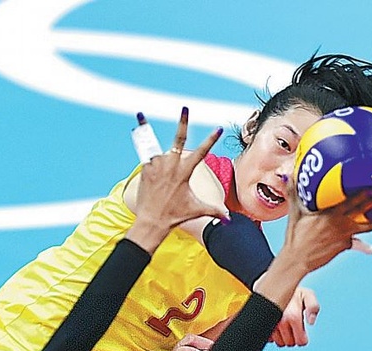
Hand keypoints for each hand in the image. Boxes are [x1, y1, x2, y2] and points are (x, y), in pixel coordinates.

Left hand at [127, 108, 230, 252]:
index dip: (211, 140)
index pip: (202, 152)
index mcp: (185, 173)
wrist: (152, 221)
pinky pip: (147, 156)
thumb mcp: (197, 210)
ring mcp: (157, 166)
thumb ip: (215, 211)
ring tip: (145, 127)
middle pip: (179, 139)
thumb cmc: (175, 216)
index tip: (218, 129)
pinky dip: (146, 152)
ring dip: (156, 147)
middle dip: (183, 123)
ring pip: (160, 150)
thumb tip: (228, 220)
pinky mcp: (145, 168)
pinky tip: (143, 150)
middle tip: (185, 108)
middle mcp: (171, 166)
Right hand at [270, 286, 319, 346]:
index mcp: (293, 317)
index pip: (300, 341)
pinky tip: (276, 325)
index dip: (303, 338)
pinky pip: (269, 339)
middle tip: (293, 327)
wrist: (273, 284)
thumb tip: (311, 321)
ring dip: (283, 337)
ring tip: (285, 325)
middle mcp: (281, 322)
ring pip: (279, 343)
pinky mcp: (262, 325)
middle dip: (293, 337)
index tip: (302, 332)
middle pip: (290, 343)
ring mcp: (270, 324)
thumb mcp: (308, 295)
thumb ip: (313, 307)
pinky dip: (273, 335)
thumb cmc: (292, 291)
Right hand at [280, 190, 371, 274]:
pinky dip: (366, 247)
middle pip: (365, 211)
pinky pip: (358, 244)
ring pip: (368, 227)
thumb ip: (293, 192)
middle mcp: (341, 224)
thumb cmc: (295, 235)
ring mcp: (345, 236)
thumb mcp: (295, 212)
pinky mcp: (345, 246)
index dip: (364, 193)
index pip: (351, 201)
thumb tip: (289, 175)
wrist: (297, 259)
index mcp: (331, 214)